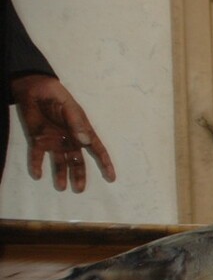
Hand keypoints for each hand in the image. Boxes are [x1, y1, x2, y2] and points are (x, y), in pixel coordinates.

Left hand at [10, 74, 115, 192]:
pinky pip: (38, 156)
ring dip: (61, 174)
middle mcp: (70, 139)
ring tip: (61, 188)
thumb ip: (77, 124)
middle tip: (79, 190)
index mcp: (82, 132)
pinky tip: (38, 175)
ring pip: (60, 162)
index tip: (111, 178)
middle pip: (77, 161)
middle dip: (79, 175)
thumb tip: (85, 142)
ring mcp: (54, 141)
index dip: (105, 164)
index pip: (97, 150)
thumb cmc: (56, 96)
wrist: (34, 89)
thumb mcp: (69, 108)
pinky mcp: (38, 140)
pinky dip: (37, 165)